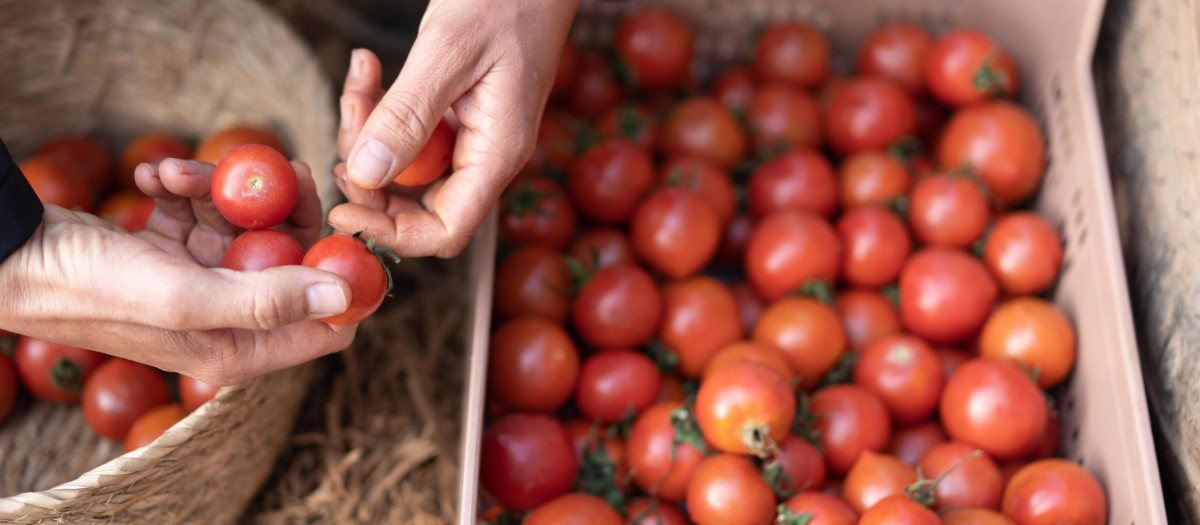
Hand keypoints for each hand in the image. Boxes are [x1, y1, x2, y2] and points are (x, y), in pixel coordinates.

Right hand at [0, 159, 354, 384]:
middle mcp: (231, 318)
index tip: (341, 226)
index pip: (329, 323)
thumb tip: (342, 296)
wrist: (17, 256)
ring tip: (173, 173)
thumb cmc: (94, 288)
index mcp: (242, 349)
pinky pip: (205, 208)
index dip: (343, 276)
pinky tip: (152, 178)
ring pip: (248, 222)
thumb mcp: (186, 297)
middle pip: (295, 258)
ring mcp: (204, 280)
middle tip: (275, 165)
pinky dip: (186, 186)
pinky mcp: (176, 248)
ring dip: (218, 188)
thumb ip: (268, 299)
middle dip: (282, 208)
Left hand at [329, 0, 579, 257]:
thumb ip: (408, 115)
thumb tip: (367, 176)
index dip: (392, 234)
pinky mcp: (454, 116)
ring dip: (367, 131)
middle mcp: (485, 156)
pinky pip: (406, 133)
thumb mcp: (449, 51)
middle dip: (369, 174)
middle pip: (415, 204)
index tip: (342, 211)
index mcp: (498, 154)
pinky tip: (368, 67)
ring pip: (402, 166)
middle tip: (349, 120)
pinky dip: (379, 106)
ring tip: (361, 78)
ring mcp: (470, 137)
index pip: (445, 231)